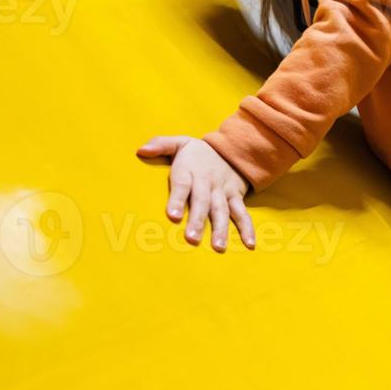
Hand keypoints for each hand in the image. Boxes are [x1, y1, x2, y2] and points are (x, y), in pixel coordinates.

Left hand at [137, 136, 255, 251]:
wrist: (233, 148)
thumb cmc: (199, 152)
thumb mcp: (181, 142)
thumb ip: (161, 144)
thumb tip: (141, 150)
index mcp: (190, 169)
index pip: (182, 184)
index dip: (177, 199)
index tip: (172, 216)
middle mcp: (207, 181)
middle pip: (202, 201)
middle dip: (198, 220)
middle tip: (192, 238)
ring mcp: (223, 191)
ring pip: (222, 210)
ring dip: (221, 228)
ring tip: (218, 247)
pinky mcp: (236, 197)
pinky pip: (242, 213)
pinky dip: (247, 228)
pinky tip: (249, 243)